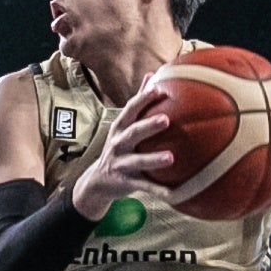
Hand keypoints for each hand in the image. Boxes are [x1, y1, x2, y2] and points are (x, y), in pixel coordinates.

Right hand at [69, 86, 173, 219]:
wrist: (97, 182)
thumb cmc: (118, 148)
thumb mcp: (123, 125)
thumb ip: (137, 103)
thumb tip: (150, 76)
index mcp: (119, 128)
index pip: (130, 110)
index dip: (143, 99)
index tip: (158, 89)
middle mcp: (117, 145)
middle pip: (132, 133)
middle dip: (148, 126)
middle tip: (166, 120)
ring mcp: (121, 164)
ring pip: (137, 161)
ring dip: (153, 159)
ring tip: (171, 158)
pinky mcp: (126, 183)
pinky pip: (144, 187)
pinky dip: (158, 191)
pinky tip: (174, 194)